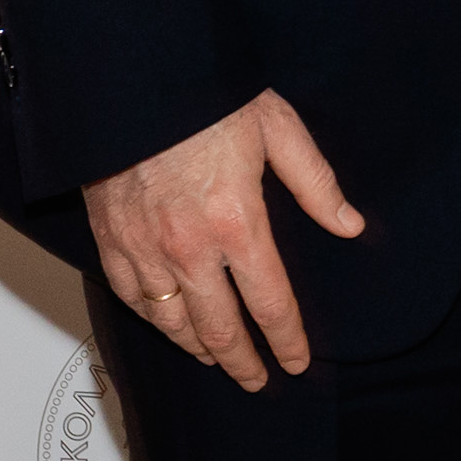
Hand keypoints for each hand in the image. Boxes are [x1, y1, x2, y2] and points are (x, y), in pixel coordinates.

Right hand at [83, 90, 364, 392]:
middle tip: (257, 380)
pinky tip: (168, 325)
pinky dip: (153, 321)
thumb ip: (315, 183)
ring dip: (198, 348)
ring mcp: (145, 249)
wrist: (133, 80)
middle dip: (243, 361)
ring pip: (172, 322)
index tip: (297, 362)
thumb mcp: (278, 128)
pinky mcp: (111, 241)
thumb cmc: (207, 98)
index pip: (270, 302)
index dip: (286, 339)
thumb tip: (349, 224)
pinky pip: (132, 299)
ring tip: (217, 360)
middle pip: (219, 328)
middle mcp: (189, 248)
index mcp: (238, 223)